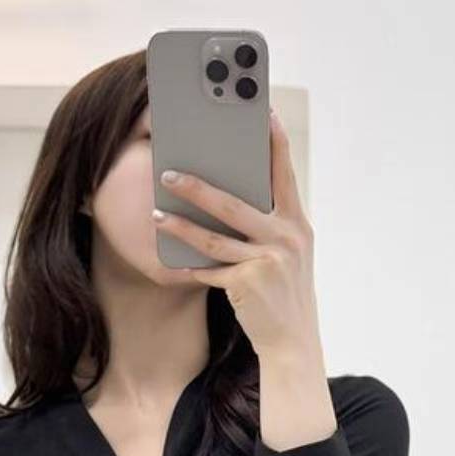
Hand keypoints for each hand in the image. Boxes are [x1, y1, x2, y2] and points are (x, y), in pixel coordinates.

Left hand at [151, 107, 316, 356]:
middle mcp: (287, 238)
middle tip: (168, 172)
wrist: (294, 343)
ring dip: (181, 225)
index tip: (262, 112)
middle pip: (234, 203)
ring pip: (214, 237)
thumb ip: (268, 227)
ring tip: (156, 214)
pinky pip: (210, 269)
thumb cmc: (282, 294)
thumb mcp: (287, 256)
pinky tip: (172, 258)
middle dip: (198, 186)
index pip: (285, 173)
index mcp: (298, 225)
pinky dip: (191, 265)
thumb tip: (227, 200)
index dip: (274, 141)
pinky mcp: (248, 284)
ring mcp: (268, 261)